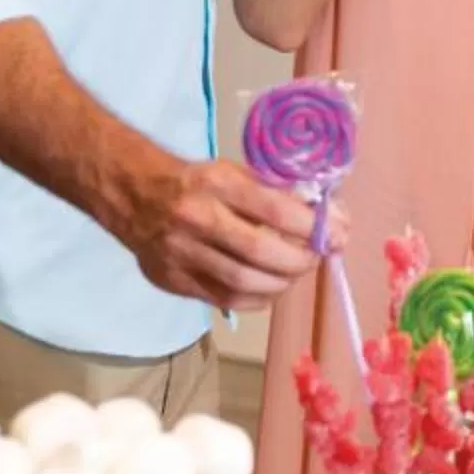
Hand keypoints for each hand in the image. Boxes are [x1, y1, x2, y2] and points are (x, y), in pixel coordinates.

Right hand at [118, 152, 320, 313]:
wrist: (133, 194)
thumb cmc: (196, 182)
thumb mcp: (233, 173)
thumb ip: (274, 193)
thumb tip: (326, 216)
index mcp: (215, 184)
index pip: (274, 208)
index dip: (313, 226)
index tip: (339, 232)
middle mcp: (196, 219)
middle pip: (260, 252)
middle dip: (301, 259)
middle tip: (320, 256)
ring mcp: (180, 253)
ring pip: (242, 283)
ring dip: (281, 282)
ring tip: (296, 272)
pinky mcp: (172, 280)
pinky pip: (223, 300)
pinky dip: (256, 299)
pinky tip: (270, 288)